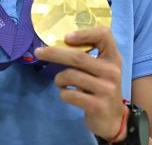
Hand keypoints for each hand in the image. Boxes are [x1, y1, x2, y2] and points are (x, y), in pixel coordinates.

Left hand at [34, 27, 126, 141]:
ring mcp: (106, 89)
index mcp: (113, 57)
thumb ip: (88, 56)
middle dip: (54, 53)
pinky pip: (70, 94)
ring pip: (71, 76)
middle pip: (78, 57)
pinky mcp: (97, 106)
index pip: (104, 35)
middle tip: (39, 52)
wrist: (113, 118)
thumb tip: (58, 43)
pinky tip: (68, 94)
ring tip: (60, 82)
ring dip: (59, 78)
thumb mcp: (102, 68)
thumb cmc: (102, 87)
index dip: (84, 33)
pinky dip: (63, 93)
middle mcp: (112, 71)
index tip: (66, 37)